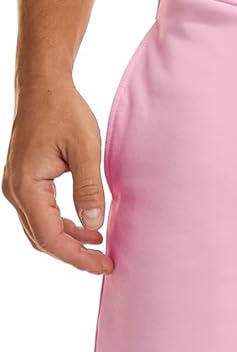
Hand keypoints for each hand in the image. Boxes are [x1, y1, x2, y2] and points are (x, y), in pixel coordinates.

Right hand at [3, 78, 112, 274]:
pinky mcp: (26, 181)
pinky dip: (65, 226)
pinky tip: (89, 228)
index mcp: (27, 186)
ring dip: (70, 242)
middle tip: (106, 264)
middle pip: (43, 239)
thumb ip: (90, 188)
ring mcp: (18, 187)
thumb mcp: (86, 150)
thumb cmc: (65, 112)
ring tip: (101, 249)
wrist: (44, 86)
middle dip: (75, 256)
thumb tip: (95, 226)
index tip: (105, 265)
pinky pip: (42, 214)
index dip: (78, 256)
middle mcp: (16, 190)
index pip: (51, 236)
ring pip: (41, 229)